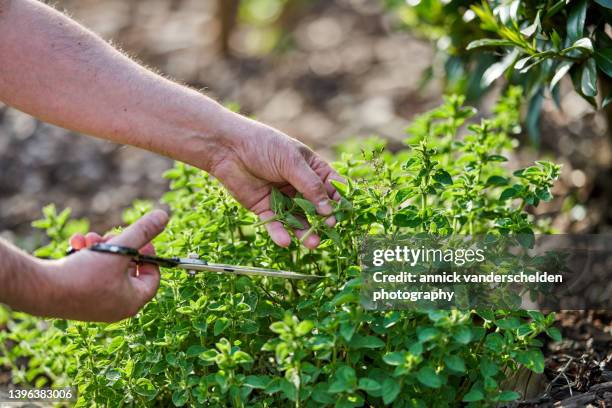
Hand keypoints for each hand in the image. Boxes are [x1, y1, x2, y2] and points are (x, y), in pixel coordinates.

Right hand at [45, 210, 167, 321]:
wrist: (41, 289)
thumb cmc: (84, 274)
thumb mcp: (120, 248)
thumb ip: (143, 231)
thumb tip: (163, 216)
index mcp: (132, 301)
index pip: (153, 277)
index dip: (149, 254)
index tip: (140, 240)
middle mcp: (117, 307)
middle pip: (128, 270)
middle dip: (119, 247)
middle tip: (110, 235)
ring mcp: (97, 305)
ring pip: (107, 268)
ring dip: (100, 248)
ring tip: (90, 238)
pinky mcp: (79, 299)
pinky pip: (91, 274)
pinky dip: (86, 257)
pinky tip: (76, 244)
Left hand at [208, 114, 342, 248]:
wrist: (228, 148)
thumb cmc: (264, 145)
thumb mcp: (292, 162)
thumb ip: (310, 186)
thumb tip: (328, 210)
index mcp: (310, 168)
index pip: (331, 186)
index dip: (339, 199)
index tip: (345, 213)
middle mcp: (298, 184)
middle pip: (316, 206)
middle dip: (324, 220)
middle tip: (330, 230)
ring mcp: (282, 197)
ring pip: (297, 219)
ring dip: (305, 231)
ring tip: (312, 243)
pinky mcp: (264, 208)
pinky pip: (275, 223)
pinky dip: (280, 233)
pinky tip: (286, 241)